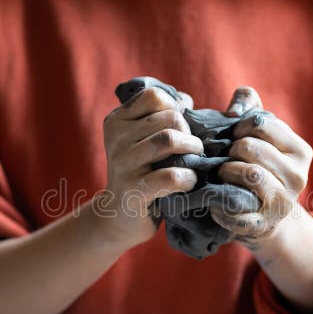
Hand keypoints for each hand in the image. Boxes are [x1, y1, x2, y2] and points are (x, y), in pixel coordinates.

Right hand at [98, 86, 202, 247]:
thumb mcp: (141, 140)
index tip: (181, 126)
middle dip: (190, 132)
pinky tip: (189, 182)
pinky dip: (188, 177)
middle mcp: (116, 138)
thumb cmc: (141, 173)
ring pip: (169, 139)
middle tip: (193, 149)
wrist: (118, 217)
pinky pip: (170, 176)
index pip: (154, 96)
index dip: (176, 108)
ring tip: (196, 161)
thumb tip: (185, 100)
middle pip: (169, 118)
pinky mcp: (134, 190)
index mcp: (117, 121)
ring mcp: (123, 164)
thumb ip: (159, 117)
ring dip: (192, 149)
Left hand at [211, 86, 312, 248]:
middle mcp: (298, 177)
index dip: (240, 126)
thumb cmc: (261, 164)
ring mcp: (282, 202)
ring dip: (225, 171)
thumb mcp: (262, 132)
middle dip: (230, 150)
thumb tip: (233, 111)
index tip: (235, 137)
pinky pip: (234, 205)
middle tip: (226, 158)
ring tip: (222, 174)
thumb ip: (250, 104)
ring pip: (247, 173)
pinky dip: (219, 200)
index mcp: (301, 151)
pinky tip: (217, 198)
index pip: (261, 122)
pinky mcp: (262, 224)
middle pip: (249, 147)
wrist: (267, 215)